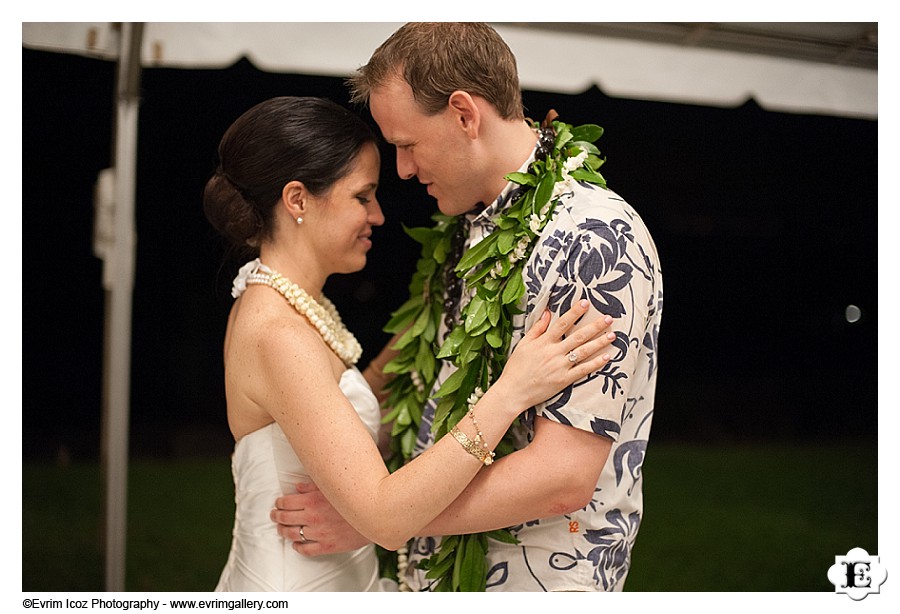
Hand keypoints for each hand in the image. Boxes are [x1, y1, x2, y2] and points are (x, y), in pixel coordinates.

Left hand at [271, 482, 370, 555]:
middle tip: (275, 515)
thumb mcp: (333, 486)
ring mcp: (319, 533)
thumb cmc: (355, 498)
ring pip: (292, 534)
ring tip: (281, 529)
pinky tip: (295, 544)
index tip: (278, 503)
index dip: (279, 503)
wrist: (373, 515)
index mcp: (312, 501)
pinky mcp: (327, 545)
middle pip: (285, 518)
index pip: (286, 502)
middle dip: (277, 516)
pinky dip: (297, 547)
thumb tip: (298, 487)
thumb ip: (313, 485)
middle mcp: (313, 517)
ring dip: (283, 531)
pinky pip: (306, 549)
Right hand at [496, 299, 615, 409]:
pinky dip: (595, 364)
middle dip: (595, 326)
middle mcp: (554, 353)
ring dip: (599, 343)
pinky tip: (606, 357)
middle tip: (609, 318)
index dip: (575, 312)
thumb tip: (548, 312)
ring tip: (612, 335)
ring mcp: (560, 367)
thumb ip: (537, 328)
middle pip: (578, 336)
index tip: (586, 302)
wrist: (513, 392)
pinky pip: (583, 370)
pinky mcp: (564, 380)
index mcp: (543, 342)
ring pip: (584, 352)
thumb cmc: (516, 368)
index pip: (562, 323)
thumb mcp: (523, 344)